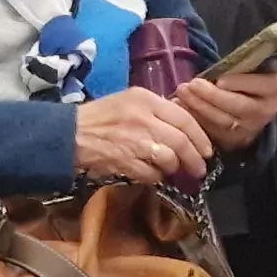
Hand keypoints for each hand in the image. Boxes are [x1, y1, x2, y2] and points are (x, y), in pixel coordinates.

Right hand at [72, 87, 211, 184]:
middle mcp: (143, 118)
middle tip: (199, 169)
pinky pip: (152, 174)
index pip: (184, 118)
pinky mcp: (125, 162)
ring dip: (174, 168)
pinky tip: (151, 174)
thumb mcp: (129, 102)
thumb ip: (156, 111)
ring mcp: (134, 141)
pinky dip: (156, 177)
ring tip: (171, 170)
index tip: (207, 150)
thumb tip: (183, 127)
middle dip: (195, 159)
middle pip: (181, 141)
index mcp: (145, 99)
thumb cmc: (100, 117)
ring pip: (169, 159)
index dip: (200, 136)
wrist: (69, 135)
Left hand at [174, 69, 276, 153]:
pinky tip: (182, 107)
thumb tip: (215, 69)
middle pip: (238, 106)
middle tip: (191, 85)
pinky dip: (195, 119)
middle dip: (211, 96)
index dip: (237, 83)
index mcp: (275, 88)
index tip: (219, 79)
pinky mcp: (234, 141)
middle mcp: (266, 111)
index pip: (258, 85)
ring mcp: (251, 129)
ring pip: (223, 121)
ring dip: (199, 107)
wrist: (249, 99)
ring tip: (182, 94)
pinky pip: (213, 132)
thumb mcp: (248, 65)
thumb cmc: (244, 75)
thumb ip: (237, 65)